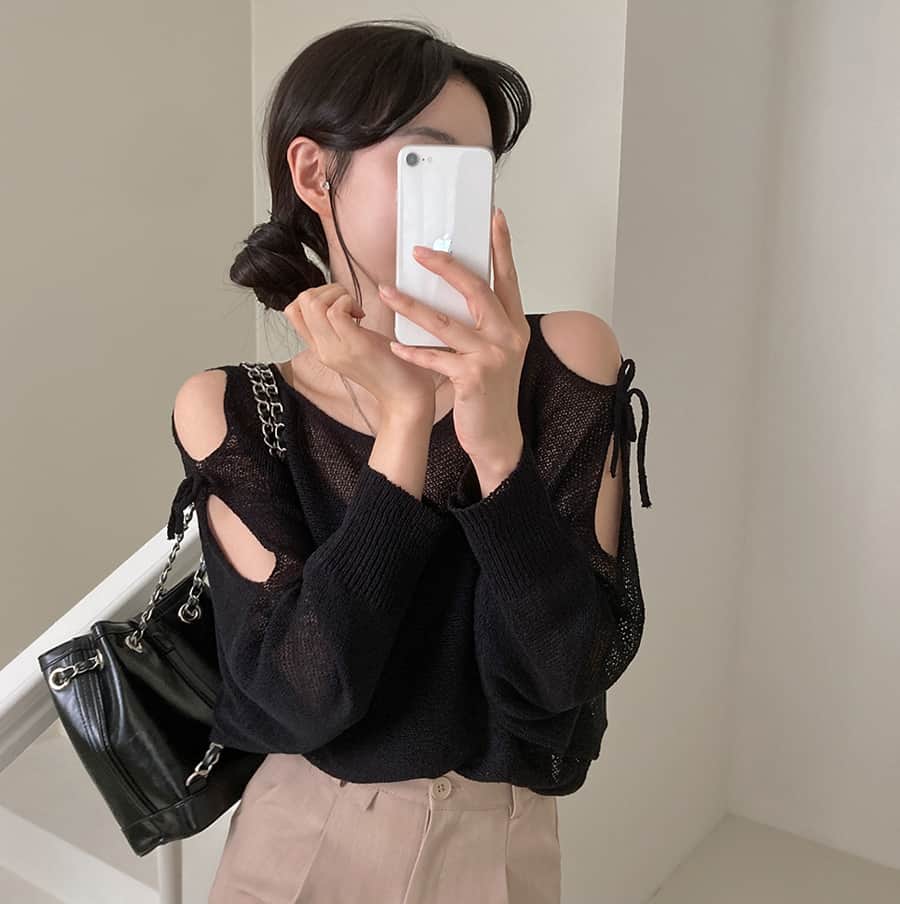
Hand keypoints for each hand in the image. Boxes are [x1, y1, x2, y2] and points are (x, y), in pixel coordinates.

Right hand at [284, 284, 442, 416]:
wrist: (403, 397)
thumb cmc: (386, 368)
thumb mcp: (353, 345)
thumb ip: (338, 328)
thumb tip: (335, 300)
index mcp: (320, 348)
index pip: (293, 312)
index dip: (313, 295)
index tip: (337, 302)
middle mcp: (322, 349)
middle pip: (300, 303)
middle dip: (326, 290)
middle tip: (348, 303)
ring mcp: (335, 349)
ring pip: (313, 304)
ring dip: (337, 294)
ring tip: (355, 309)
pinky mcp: (354, 345)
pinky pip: (336, 311)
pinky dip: (349, 302)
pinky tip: (362, 315)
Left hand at [380, 207, 528, 471]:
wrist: (498, 435)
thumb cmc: (491, 392)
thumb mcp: (496, 352)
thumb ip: (484, 323)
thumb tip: (455, 289)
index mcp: (514, 324)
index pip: (508, 277)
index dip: (501, 246)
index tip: (493, 216)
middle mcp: (508, 336)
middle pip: (476, 290)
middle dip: (446, 266)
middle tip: (419, 251)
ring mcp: (491, 357)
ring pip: (446, 323)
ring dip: (412, 306)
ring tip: (386, 292)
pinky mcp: (472, 379)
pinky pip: (435, 359)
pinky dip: (413, 353)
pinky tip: (394, 346)